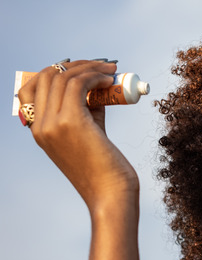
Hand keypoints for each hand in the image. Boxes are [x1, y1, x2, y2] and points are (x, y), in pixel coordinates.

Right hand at [17, 60, 138, 209]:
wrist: (111, 194)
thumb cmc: (106, 168)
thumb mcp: (90, 133)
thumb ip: (87, 109)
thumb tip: (97, 85)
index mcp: (38, 130)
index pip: (31, 88)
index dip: (55, 72)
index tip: (82, 69)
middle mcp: (40, 126)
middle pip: (48, 76)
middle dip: (77, 65)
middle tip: (102, 65)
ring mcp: (52, 124)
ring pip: (63, 77)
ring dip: (90, 67)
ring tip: (112, 70)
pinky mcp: (71, 122)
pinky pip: (79, 84)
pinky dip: (95, 76)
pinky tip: (110, 79)